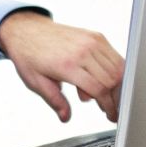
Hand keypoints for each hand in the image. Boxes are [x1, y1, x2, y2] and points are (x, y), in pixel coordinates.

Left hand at [0, 11, 124, 121]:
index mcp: (68, 64)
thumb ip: (55, 101)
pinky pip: (115, 56)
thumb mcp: (37, 83)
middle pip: (113, 79)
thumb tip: (66, 117)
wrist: (27, 30)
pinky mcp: (96, 36)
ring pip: (118, 67)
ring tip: (106, 96)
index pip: (99, 89)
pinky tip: (104, 80)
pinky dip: (115, 71)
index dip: (108, 106)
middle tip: (111, 109)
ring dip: (118, 85)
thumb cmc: (29, 55)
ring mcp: (91, 41)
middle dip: (116, 98)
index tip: (111, 115)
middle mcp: (83, 51)